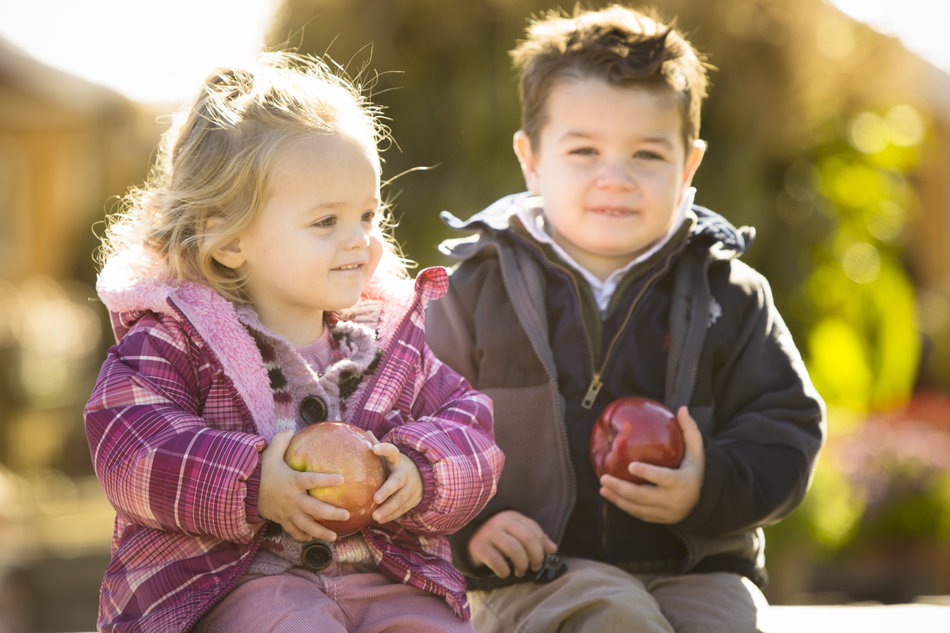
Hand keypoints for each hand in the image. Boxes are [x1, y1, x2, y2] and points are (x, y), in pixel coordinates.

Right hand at [257, 430, 348, 540]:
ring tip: (335, 536)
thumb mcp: (270, 453)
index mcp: (293, 481)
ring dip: (321, 532)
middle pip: (314, 509)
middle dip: (331, 513)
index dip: (327, 480)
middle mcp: (293, 499)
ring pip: (306, 526)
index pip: (312, 480)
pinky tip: (312, 538)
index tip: (342, 479)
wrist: (243, 490)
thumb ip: (282, 441)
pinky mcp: (282, 520)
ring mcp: (287, 512)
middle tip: (346, 514)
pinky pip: (293, 531)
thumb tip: (291, 429)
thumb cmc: (261, 471)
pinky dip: (303, 536)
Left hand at [370, 440, 422, 523]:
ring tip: (375, 516)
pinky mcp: (413, 500)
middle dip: (387, 490)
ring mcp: (411, 488)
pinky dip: (392, 515)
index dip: (384, 449)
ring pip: (401, 499)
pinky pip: (402, 509)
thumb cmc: (395, 466)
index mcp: (398, 460)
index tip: (374, 448)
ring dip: (388, 508)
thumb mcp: (389, 457)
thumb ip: (378, 446)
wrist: (421, 478)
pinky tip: (380, 519)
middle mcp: (406, 473)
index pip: (392, 451)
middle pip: (398, 481)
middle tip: (375, 498)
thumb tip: (363, 432)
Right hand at [468, 510, 557, 577]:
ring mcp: (489, 533)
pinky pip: (497, 562)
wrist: (469, 537)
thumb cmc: (499, 537)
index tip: (539, 559)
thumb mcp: (517, 533)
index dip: (542, 549)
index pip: (536, 532)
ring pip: (515, 550)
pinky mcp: (478, 546)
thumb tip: (553, 549)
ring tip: (520, 571)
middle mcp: (502, 521)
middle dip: (536, 557)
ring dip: (522, 565)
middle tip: (534, 567)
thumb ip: (536, 539)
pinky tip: (505, 572)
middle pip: (528, 539)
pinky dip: (505, 571)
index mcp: (514, 516)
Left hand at [598, 406, 704, 523]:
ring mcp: (664, 513)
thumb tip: (682, 408)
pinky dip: (622, 505)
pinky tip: (608, 494)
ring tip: (602, 486)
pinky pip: (637, 513)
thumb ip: (690, 431)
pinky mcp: (658, 519)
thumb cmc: (696, 470)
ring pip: (637, 508)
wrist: (704, 502)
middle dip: (622, 489)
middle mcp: (672, 501)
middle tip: (604, 477)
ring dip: (617, 498)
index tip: (630, 465)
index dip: (648, 473)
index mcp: (682, 483)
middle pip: (644, 497)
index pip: (664, 479)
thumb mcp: (697, 452)